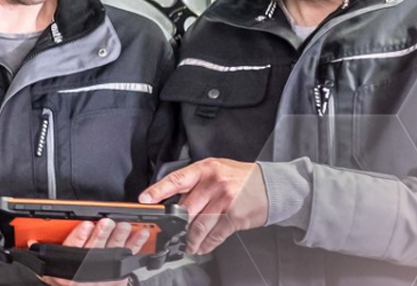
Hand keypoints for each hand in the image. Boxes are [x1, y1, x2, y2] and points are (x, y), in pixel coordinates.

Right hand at [33, 218, 148, 285]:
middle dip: (102, 234)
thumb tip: (30, 243)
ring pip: (113, 251)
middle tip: (108, 223)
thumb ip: (45, 257)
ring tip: (125, 226)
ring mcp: (104, 274)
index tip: (85, 226)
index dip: (79, 238)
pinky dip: (136, 246)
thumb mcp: (52, 275)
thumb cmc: (69, 284)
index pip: (72, 250)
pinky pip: (129, 258)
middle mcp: (88, 270)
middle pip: (95, 249)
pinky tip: (141, 235)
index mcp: (69, 269)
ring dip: (120, 237)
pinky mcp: (118, 277)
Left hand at [139, 158, 267, 254]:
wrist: (272, 185)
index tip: (144, 200)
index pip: (176, 179)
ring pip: (198, 225)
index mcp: (205, 168)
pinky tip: (203, 247)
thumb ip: (197, 182)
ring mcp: (225, 199)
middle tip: (171, 233)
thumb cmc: (242, 178)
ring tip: (188, 245)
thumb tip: (174, 200)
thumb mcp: (217, 170)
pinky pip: (215, 234)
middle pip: (186, 208)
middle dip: (177, 224)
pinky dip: (206, 244)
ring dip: (191, 240)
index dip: (158, 190)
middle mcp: (214, 182)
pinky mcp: (235, 216)